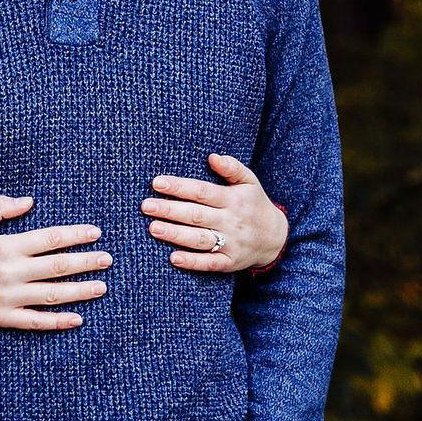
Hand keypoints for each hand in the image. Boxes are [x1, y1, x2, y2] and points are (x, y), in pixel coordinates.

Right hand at [0, 195, 108, 333]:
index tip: (96, 233)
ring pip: (52, 295)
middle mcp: (11, 273)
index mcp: (5, 247)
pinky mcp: (2, 318)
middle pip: (58, 266)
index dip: (75, 235)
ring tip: (102, 287)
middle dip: (86, 262)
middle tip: (108, 259)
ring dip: (80, 291)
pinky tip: (77, 319)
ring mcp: (8, 298)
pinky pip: (35, 322)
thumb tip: (28, 201)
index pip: (50, 239)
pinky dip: (57, 321)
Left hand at [141, 153, 288, 273]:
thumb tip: (212, 157)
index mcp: (233, 199)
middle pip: (196, 215)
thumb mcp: (250, 181)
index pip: (202, 192)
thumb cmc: (254, 204)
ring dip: (175, 234)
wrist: (275, 238)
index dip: (179, 187)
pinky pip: (209, 263)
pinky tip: (174, 258)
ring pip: (200, 239)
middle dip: (170, 210)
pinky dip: (192, 262)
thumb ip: (232, 167)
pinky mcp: (230, 262)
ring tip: (153, 228)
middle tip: (146, 206)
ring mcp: (231, 243)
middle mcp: (231, 221)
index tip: (157, 183)